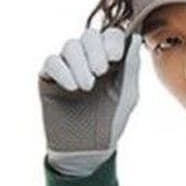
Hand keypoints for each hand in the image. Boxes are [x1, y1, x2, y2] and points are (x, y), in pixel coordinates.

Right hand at [38, 23, 140, 158]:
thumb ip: (131, 68)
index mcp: (110, 61)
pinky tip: (72, 88)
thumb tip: (136, 38)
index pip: (110, 35)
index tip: (115, 57)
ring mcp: (68, 67)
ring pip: (70, 46)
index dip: (112, 40)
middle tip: (100, 72)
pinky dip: (63, 71)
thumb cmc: (110, 124)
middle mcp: (88, 60)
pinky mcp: (49, 78)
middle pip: (89, 35)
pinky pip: (52, 61)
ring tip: (87, 88)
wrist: (87, 151)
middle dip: (95, 50)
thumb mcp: (127, 97)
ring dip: (80, 64)